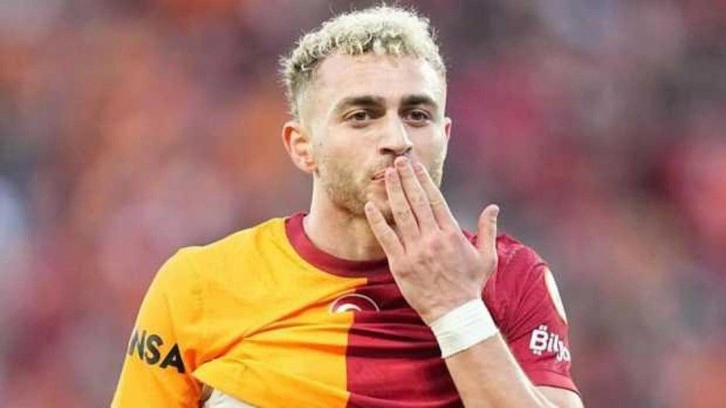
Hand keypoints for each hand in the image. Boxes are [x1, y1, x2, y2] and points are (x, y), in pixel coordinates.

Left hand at [364, 156, 499, 323]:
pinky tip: (370, 206)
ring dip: (394, 192)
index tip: (416, 166)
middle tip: (398, 161)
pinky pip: (386, 238)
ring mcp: (416, 251)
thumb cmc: (470, 286)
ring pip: (402, 215)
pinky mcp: (400, 264)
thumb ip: (488, 230)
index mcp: (452, 233)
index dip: (424, 180)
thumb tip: (493, 207)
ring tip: (388, 175)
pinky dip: (378, 221)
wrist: (455, 313)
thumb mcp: (486, 257)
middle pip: (417, 201)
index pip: (435, 199)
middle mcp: (433, 238)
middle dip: (407, 179)